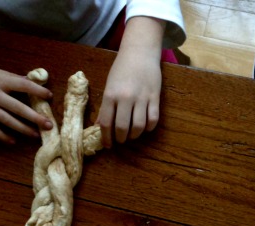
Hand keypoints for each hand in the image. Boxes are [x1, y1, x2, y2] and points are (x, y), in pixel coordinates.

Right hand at [0, 57, 52, 143]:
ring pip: (8, 121)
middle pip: (19, 109)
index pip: (23, 85)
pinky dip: (2, 136)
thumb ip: (7, 77)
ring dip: (23, 129)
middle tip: (49, 125)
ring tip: (35, 135)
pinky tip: (12, 141)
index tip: (49, 96)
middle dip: (36, 118)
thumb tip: (25, 81)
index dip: (38, 91)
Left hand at [97, 16, 164, 147]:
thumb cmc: (121, 69)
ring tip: (132, 135)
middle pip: (122, 127)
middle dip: (121, 138)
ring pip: (139, 126)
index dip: (106, 137)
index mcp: (110, 95)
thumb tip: (99, 126)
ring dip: (135, 135)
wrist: (140, 52)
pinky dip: (149, 127)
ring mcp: (141, 98)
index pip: (106, 122)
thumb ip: (105, 107)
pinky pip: (153, 119)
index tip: (108, 145)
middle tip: (121, 140)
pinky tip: (145, 127)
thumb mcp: (109, 86)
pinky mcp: (155, 97)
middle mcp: (125, 98)